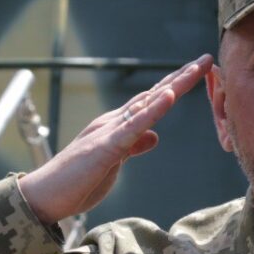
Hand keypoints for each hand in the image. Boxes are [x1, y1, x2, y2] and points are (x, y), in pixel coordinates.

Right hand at [18, 55, 212, 223]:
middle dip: (181, 77)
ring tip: (195, 68)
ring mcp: (110, 131)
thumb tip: (155, 136)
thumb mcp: (114, 163)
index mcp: (117, 126)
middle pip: (154, 94)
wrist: (45, 196)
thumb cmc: (77, 182)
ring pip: (147, 103)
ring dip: (173, 85)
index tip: (198, 72)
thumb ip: (133, 146)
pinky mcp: (105, 146)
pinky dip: (152, 110)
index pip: (151, 101)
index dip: (175, 86)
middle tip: (207, 58)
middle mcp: (114, 121)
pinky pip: (133, 126)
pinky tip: (168, 96)